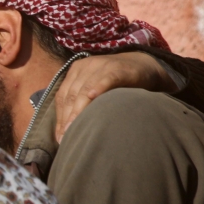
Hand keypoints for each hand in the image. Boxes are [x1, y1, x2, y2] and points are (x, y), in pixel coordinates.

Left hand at [55, 52, 176, 142]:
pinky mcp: (117, 68)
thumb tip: (66, 130)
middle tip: (65, 137)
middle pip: (71, 95)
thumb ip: (81, 103)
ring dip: (78, 110)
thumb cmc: (117, 84)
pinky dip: (98, 88)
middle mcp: (85, 67)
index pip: (62, 97)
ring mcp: (100, 66)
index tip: (59, 137)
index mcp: (75, 72)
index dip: (60, 118)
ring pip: (84, 89)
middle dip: (67, 118)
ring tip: (74, 128)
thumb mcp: (95, 90)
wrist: (144, 66)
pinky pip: (105, 79)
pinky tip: (92, 97)